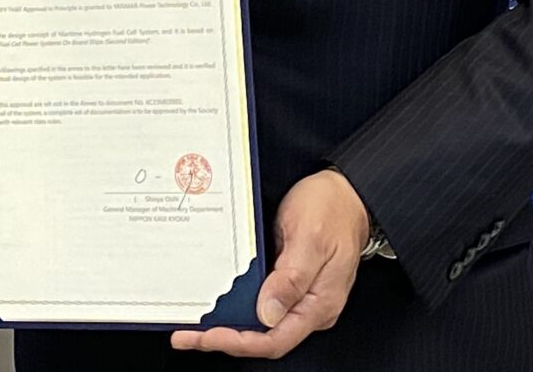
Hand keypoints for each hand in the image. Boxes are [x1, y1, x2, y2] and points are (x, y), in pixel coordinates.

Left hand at [170, 169, 369, 356]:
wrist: (345, 191)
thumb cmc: (331, 208)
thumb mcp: (310, 238)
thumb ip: (291, 278)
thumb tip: (269, 314)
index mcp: (319, 303)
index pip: (275, 339)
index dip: (238, 342)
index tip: (206, 336)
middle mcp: (310, 307)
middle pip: (264, 337)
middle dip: (224, 338)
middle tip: (188, 334)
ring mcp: (300, 296)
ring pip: (260, 323)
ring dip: (228, 325)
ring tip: (194, 323)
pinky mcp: (290, 283)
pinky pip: (262, 303)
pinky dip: (237, 306)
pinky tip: (216, 301)